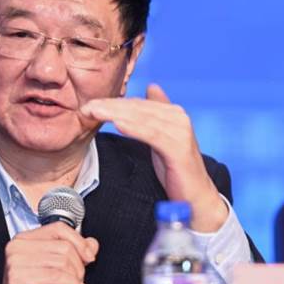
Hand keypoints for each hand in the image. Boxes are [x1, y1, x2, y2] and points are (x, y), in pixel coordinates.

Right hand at [0, 223, 98, 283]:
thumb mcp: (54, 269)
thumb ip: (73, 252)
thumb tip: (91, 243)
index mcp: (24, 240)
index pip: (59, 229)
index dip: (79, 242)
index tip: (88, 257)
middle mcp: (18, 247)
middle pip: (64, 247)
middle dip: (78, 267)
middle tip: (77, 282)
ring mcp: (16, 262)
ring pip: (62, 262)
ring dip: (75, 280)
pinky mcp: (19, 279)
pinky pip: (56, 277)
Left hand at [80, 83, 228, 231]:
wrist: (197, 196)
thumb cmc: (177, 169)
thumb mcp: (164, 138)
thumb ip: (157, 115)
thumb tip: (151, 87)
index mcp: (172, 113)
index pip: (137, 104)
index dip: (113, 103)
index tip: (90, 105)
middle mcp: (178, 117)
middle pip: (137, 108)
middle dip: (110, 106)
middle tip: (86, 107)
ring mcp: (180, 131)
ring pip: (141, 119)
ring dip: (116, 114)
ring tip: (94, 112)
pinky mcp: (178, 148)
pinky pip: (152, 135)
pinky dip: (134, 128)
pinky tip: (118, 124)